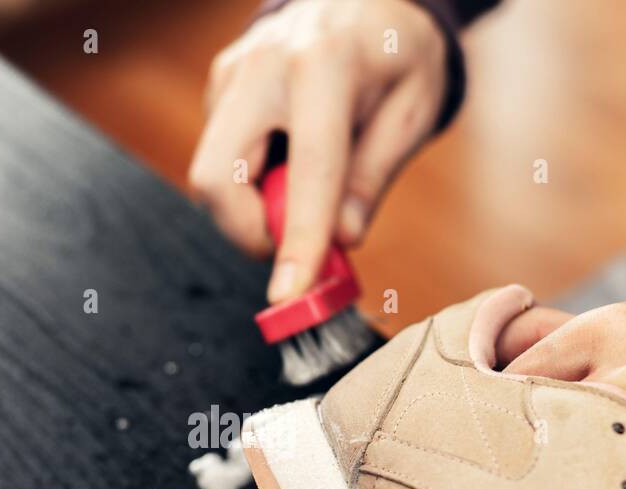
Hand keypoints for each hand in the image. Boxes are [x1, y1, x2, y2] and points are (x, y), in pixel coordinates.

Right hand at [188, 0, 447, 302]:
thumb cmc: (397, 56)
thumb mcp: (412, 111)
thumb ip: (374, 176)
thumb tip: (343, 239)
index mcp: (325, 67)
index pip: (306, 172)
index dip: (297, 240)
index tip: (291, 294)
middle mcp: (264, 67)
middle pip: (220, 179)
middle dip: (249, 232)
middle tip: (295, 244)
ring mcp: (232, 75)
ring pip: (213, 177)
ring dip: (252, 210)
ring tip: (301, 193)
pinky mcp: (218, 87)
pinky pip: (220, 160)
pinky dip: (250, 183)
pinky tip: (287, 161)